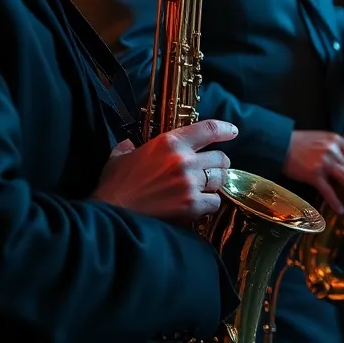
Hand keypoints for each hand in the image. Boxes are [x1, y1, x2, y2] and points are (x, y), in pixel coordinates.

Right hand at [92, 118, 237, 221]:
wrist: (110, 215)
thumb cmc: (113, 185)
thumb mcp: (119, 157)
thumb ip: (130, 146)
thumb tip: (131, 144)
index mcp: (169, 142)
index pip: (209, 129)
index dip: (225, 130)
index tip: (233, 132)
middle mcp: (184, 160)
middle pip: (221, 157)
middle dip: (219, 164)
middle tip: (212, 169)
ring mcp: (190, 183)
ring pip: (221, 179)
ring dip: (215, 183)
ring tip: (206, 187)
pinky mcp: (192, 205)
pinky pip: (215, 202)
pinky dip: (210, 203)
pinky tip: (199, 204)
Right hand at [283, 131, 343, 214]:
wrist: (279, 145)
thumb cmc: (299, 144)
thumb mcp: (321, 139)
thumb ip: (335, 148)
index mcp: (336, 140)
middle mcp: (333, 150)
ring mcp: (324, 162)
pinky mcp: (313, 174)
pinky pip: (329, 191)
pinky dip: (336, 202)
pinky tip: (340, 209)